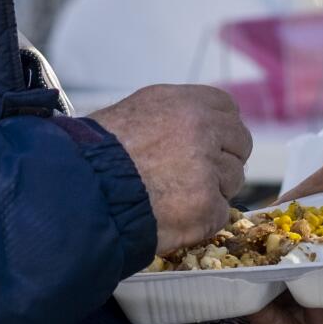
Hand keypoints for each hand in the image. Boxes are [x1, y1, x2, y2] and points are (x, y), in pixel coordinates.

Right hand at [90, 84, 250, 254]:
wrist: (82, 191)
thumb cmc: (96, 154)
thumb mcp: (135, 113)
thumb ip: (174, 117)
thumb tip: (199, 128)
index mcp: (185, 103)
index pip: (228, 110)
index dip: (220, 130)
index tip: (209, 143)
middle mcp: (203, 129)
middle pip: (240, 144)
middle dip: (223, 160)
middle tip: (194, 176)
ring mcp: (208, 169)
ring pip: (232, 181)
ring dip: (211, 191)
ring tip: (172, 198)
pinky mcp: (207, 206)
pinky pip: (220, 213)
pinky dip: (201, 220)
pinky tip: (173, 217)